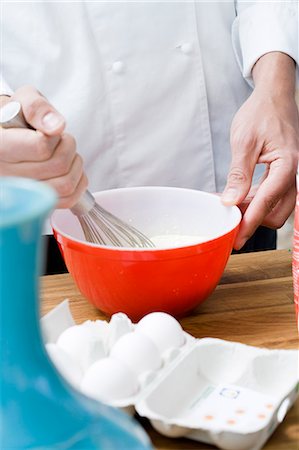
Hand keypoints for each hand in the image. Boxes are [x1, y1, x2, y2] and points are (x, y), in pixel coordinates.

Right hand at [0, 85, 87, 207]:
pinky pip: (68, 200)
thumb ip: (37, 108)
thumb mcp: (23, 100)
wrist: (8, 135)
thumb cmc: (16, 117)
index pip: (41, 148)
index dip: (54, 136)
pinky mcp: (35, 203)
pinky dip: (78, 183)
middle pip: (57, 166)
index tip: (48, 130)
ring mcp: (21, 193)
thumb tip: (56, 127)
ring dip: (75, 165)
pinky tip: (69, 170)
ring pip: (65, 185)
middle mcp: (6, 174)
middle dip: (68, 147)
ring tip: (64, 154)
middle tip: (59, 139)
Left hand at [222, 53, 298, 249]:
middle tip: (228, 220)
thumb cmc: (261, 113)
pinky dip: (254, 201)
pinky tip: (236, 198)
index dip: (250, 223)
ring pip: (274, 207)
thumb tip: (230, 201)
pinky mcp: (280, 174)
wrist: (274, 96)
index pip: (266, 202)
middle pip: (276, 213)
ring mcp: (287, 175)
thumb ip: (238, 174)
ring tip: (229, 208)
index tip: (237, 239)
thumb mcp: (244, 142)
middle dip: (254, 220)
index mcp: (286, 165)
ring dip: (253, 212)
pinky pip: (271, 195)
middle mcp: (291, 174)